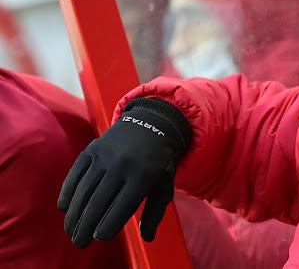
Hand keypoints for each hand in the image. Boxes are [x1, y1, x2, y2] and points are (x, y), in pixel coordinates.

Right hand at [57, 100, 190, 246]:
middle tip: (79, 242)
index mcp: (144, 176)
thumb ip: (155, 212)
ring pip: (84, 191)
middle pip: (98, 202)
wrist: (151, 124)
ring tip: (71, 230)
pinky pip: (75, 174)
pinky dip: (67, 192)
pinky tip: (65, 208)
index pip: (121, 208)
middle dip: (86, 226)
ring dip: (74, 214)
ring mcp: (105, 156)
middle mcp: (123, 165)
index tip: (100, 238)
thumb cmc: (159, 162)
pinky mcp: (92, 149)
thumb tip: (147, 238)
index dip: (108, 226)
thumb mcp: (164, 184)